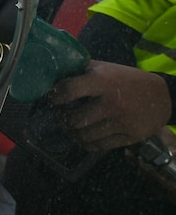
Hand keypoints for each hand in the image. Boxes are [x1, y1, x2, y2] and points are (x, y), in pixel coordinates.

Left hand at [48, 60, 170, 150]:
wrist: (162, 96)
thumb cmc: (125, 79)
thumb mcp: (104, 68)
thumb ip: (80, 71)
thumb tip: (52, 76)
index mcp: (103, 81)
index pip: (69, 90)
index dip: (55, 96)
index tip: (51, 99)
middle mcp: (112, 102)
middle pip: (74, 120)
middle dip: (61, 120)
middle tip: (58, 117)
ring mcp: (122, 121)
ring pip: (84, 136)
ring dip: (71, 133)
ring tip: (68, 128)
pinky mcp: (130, 136)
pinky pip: (99, 146)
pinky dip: (86, 143)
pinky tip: (82, 137)